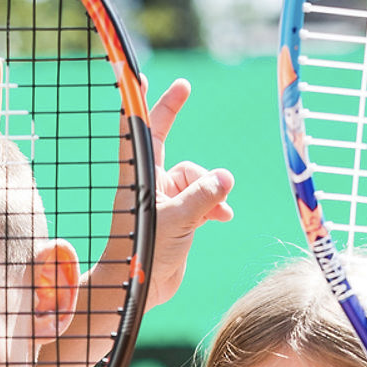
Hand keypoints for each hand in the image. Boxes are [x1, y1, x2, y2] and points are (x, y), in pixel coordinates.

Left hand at [134, 76, 234, 308]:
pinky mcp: (180, 218)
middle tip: (183, 85)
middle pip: (171, 146)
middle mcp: (151, 184)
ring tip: (217, 213)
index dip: (144, 104)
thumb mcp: (177, 222)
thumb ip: (203, 197)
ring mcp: (166, 201)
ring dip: (211, 192)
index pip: (141, 133)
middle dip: (177, 119)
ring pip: (198, 179)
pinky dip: (215, 206)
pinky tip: (223, 218)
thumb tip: (227, 177)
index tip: (142, 77)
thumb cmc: (143, 252)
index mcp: (140, 178)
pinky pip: (204, 200)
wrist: (140, 289)